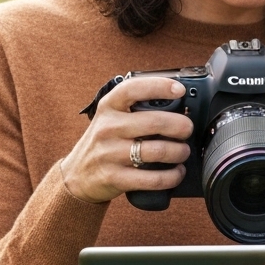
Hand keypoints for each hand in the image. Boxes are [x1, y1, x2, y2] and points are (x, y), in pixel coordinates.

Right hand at [60, 78, 193, 203]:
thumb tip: (180, 108)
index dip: (159, 86)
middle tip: (187, 130)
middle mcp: (108, 127)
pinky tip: (177, 173)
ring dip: (179, 152)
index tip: (179, 90)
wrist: (77, 175)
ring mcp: (109, 153)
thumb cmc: (105, 142)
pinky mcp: (114, 177)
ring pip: (157, 151)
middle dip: (180, 126)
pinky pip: (152, 178)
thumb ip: (137, 110)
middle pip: (154, 122)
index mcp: (109, 107)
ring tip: (183, 152)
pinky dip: (171, 176)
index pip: (133, 89)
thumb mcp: (112, 119)